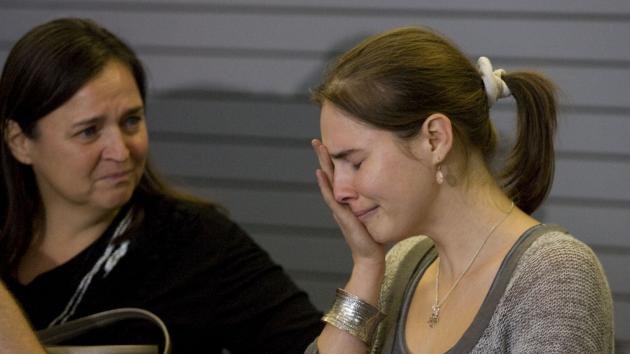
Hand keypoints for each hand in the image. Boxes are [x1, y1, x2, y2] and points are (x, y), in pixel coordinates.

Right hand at [311, 139, 385, 266]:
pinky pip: (331, 197)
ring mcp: (338, 208)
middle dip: (323, 157)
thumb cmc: (375, 236)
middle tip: (316, 139)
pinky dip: (324, 184)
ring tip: (317, 148)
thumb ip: (378, 199)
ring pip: (327, 182)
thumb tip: (392, 184)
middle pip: (329, 174)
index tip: (331, 142)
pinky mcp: (342, 216)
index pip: (339, 175)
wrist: (372, 257)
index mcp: (347, 199)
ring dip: (322, 164)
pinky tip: (320, 172)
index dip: (334, 160)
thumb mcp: (377, 211)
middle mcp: (340, 202)